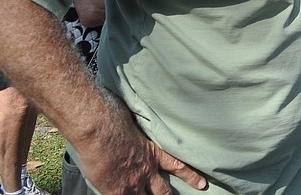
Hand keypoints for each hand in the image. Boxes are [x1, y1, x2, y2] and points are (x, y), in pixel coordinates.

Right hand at [77, 99, 206, 193]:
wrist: (99, 127)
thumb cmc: (114, 115)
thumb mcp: (135, 119)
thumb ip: (138, 127)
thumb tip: (135, 114)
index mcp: (152, 151)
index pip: (178, 165)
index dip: (189, 175)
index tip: (201, 183)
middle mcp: (146, 169)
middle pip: (163, 190)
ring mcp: (132, 182)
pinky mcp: (116, 191)